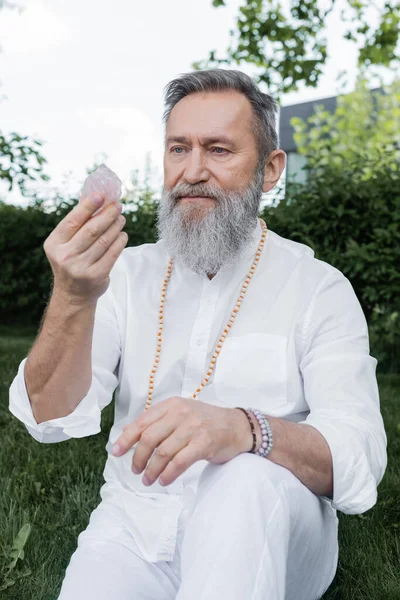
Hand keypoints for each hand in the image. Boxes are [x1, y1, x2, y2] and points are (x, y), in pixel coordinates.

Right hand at [43, 193, 127, 304]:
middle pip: (91, 230)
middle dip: (107, 215)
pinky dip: (120, 242)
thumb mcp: (66, 243)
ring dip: (116, 227)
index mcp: (54, 244)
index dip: (88, 206)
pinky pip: (112, 254)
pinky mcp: (96, 276)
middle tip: (117, 206)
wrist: (73, 294)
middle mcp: (65, 256)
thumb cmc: (72, 260)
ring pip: (104, 241)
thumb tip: (92, 196)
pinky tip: (123, 235)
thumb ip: (77, 222)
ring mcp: (80, 267)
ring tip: (121, 218)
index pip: (73, 221)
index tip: (101, 195)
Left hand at [112, 397, 252, 486]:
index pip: (142, 422)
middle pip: (149, 438)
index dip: (126, 439)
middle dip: (138, 458)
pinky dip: (168, 474)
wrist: (238, 426)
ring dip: (152, 470)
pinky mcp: (204, 443)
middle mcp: (181, 413)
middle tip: (135, 471)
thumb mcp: (181, 414)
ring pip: (163, 452)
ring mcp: (193, 428)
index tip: (116, 453)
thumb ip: (158, 422)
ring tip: (148, 480)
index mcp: (171, 405)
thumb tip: (129, 434)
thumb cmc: (206, 422)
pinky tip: (164, 480)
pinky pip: (179, 462)